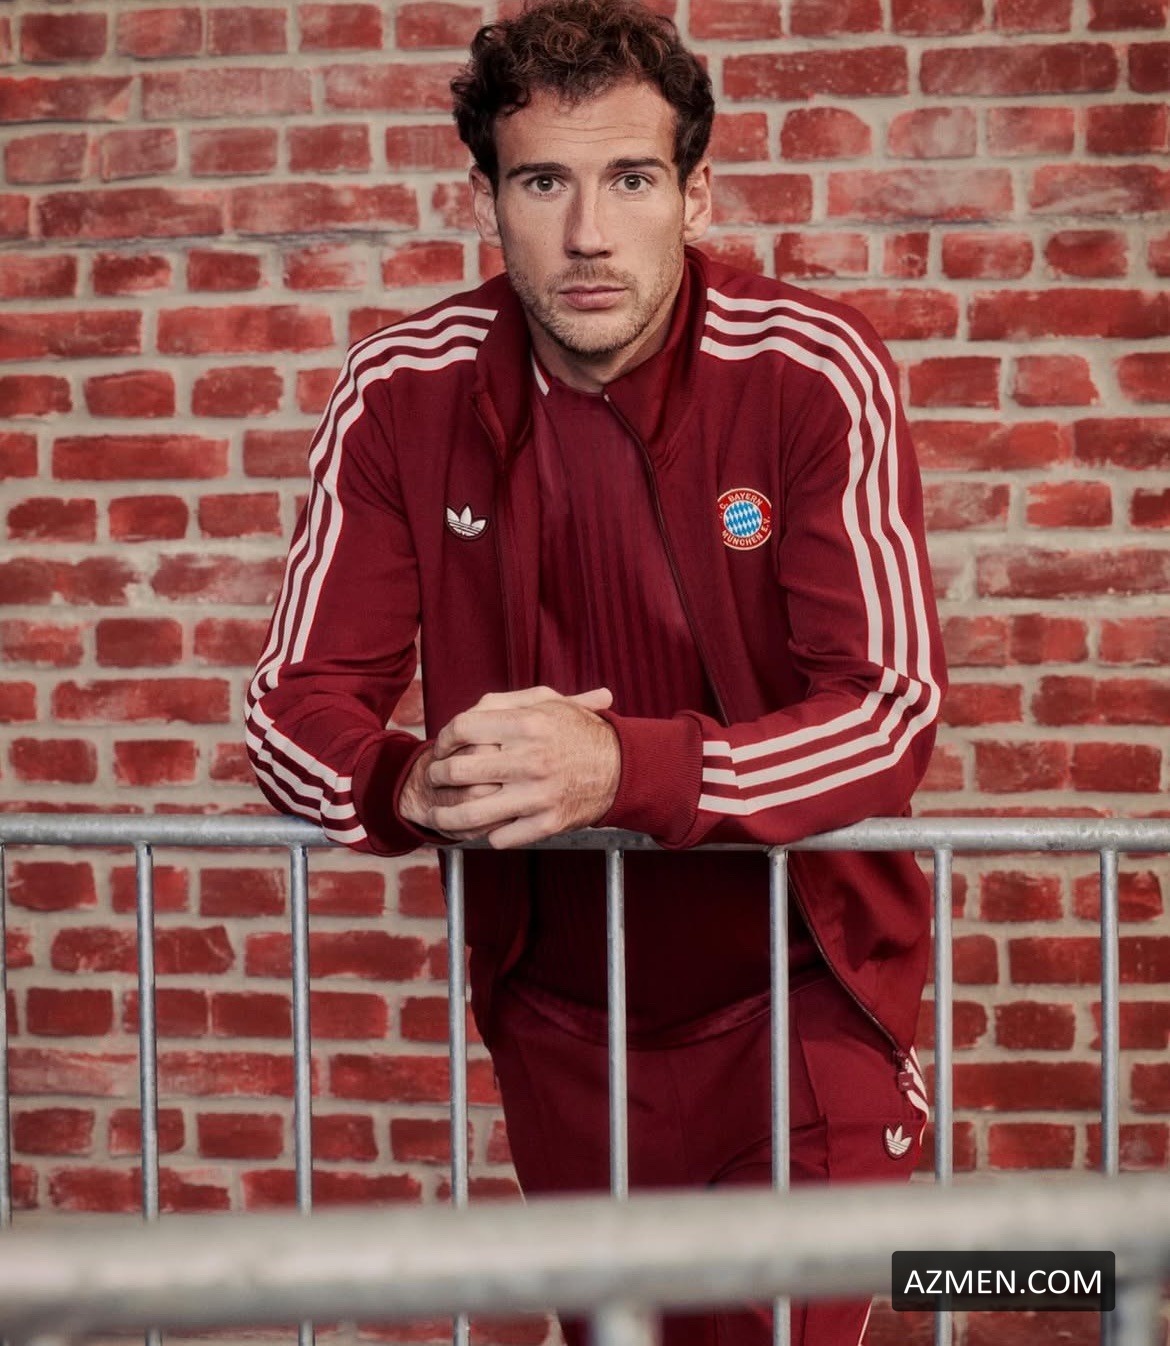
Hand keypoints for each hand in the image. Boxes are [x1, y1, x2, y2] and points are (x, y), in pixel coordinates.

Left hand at [417, 686, 619, 847]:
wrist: (621, 768)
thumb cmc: (577, 732)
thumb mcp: (547, 703)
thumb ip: (504, 702)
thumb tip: (465, 713)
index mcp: (528, 725)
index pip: (462, 728)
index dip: (444, 738)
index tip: (442, 747)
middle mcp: (531, 760)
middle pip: (458, 771)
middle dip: (437, 775)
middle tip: (435, 777)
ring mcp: (538, 796)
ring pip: (470, 814)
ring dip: (445, 816)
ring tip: (438, 813)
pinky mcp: (547, 824)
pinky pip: (499, 837)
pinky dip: (487, 833)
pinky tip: (483, 825)